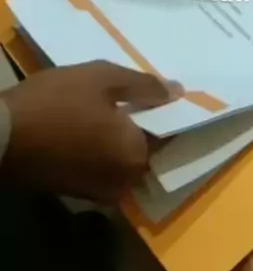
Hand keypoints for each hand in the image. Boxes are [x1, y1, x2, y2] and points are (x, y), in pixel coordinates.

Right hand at [1, 60, 181, 203]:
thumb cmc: (56, 102)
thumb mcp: (103, 78)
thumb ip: (145, 86)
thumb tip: (178, 92)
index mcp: (135, 155)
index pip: (167, 133)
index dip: (163, 111)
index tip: (155, 94)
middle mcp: (122, 181)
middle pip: (143, 148)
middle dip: (139, 124)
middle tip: (127, 97)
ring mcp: (97, 191)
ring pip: (121, 159)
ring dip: (118, 137)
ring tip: (106, 107)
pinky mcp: (75, 191)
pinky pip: (101, 167)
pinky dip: (100, 149)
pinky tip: (88, 126)